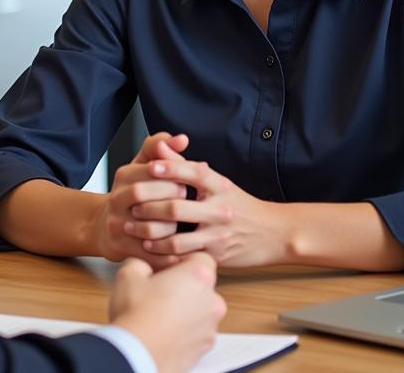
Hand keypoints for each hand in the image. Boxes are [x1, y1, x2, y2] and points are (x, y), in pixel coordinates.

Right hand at [93, 132, 188, 267]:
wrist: (105, 225)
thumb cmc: (132, 192)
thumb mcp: (142, 165)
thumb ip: (162, 148)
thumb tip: (183, 138)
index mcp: (124, 175)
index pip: (151, 170)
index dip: (173, 175)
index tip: (188, 182)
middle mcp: (117, 198)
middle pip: (145, 195)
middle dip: (171, 199)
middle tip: (189, 204)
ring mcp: (118, 224)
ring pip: (149, 227)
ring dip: (171, 229)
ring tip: (186, 228)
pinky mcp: (122, 248)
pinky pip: (149, 253)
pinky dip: (168, 254)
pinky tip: (183, 251)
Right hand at [109, 252, 225, 372]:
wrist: (136, 356)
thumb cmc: (136, 314)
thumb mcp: (130, 273)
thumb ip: (142, 264)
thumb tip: (143, 268)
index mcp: (199, 276)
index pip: (201, 258)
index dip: (182, 261)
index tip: (167, 268)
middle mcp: (212, 301)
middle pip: (203, 286)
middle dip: (185, 286)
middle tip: (160, 291)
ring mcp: (210, 328)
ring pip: (201, 311)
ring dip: (186, 310)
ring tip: (159, 314)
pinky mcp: (203, 350)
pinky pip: (196, 333)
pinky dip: (184, 331)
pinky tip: (163, 331)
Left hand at [132, 157, 293, 267]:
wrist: (271, 233)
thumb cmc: (241, 205)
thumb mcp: (219, 182)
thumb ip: (187, 165)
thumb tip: (162, 146)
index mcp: (220, 186)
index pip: (193, 172)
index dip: (170, 168)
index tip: (149, 166)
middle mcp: (220, 209)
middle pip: (177, 207)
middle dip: (149, 206)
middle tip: (132, 204)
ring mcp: (217, 235)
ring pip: (176, 238)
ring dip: (151, 234)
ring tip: (135, 228)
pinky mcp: (215, 256)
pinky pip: (183, 257)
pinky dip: (163, 254)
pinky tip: (150, 248)